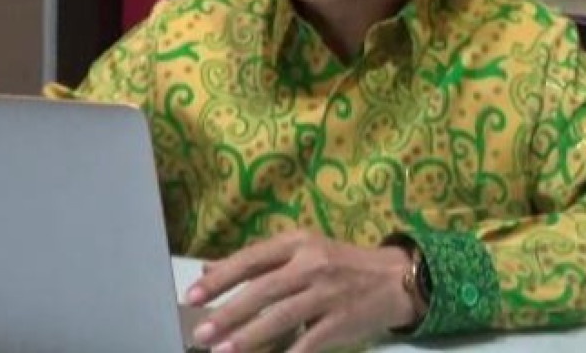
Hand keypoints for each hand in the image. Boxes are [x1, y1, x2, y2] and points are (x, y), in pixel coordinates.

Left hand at [184, 231, 417, 352]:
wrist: (394, 279)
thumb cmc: (339, 264)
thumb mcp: (300, 251)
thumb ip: (257, 262)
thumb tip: (208, 269)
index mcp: (297, 242)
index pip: (251, 259)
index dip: (220, 279)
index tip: (191, 296)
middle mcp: (312, 264)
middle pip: (263, 290)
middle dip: (228, 313)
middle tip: (202, 332)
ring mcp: (328, 293)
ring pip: (281, 316)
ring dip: (248, 337)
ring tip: (222, 352)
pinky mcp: (341, 320)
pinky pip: (308, 342)